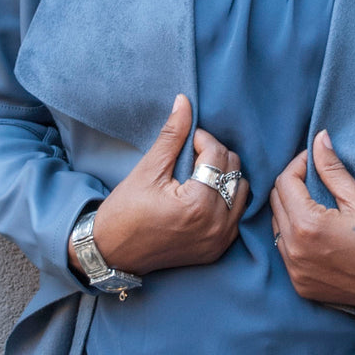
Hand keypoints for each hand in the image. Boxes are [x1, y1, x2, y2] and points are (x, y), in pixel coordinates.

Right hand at [77, 94, 249, 275]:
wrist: (113, 252)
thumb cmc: (125, 211)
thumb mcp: (148, 169)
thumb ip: (172, 134)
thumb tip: (184, 101)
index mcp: (199, 204)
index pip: (217, 155)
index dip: (202, 138)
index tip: (186, 138)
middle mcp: (216, 224)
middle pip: (234, 170)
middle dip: (214, 155)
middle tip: (190, 154)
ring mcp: (220, 240)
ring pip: (240, 190)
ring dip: (224, 175)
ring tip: (199, 172)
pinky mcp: (218, 249)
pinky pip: (237, 213)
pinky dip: (226, 197)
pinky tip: (205, 191)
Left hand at [269, 130, 354, 314]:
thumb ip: (331, 168)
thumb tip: (318, 139)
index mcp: (307, 226)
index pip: (285, 182)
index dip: (299, 165)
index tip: (315, 160)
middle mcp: (294, 251)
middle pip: (277, 202)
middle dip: (293, 185)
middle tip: (316, 179)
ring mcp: (296, 272)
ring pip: (278, 226)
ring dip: (291, 210)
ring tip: (317, 204)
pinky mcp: (302, 286)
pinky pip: (286, 251)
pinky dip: (295, 236)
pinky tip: (317, 230)